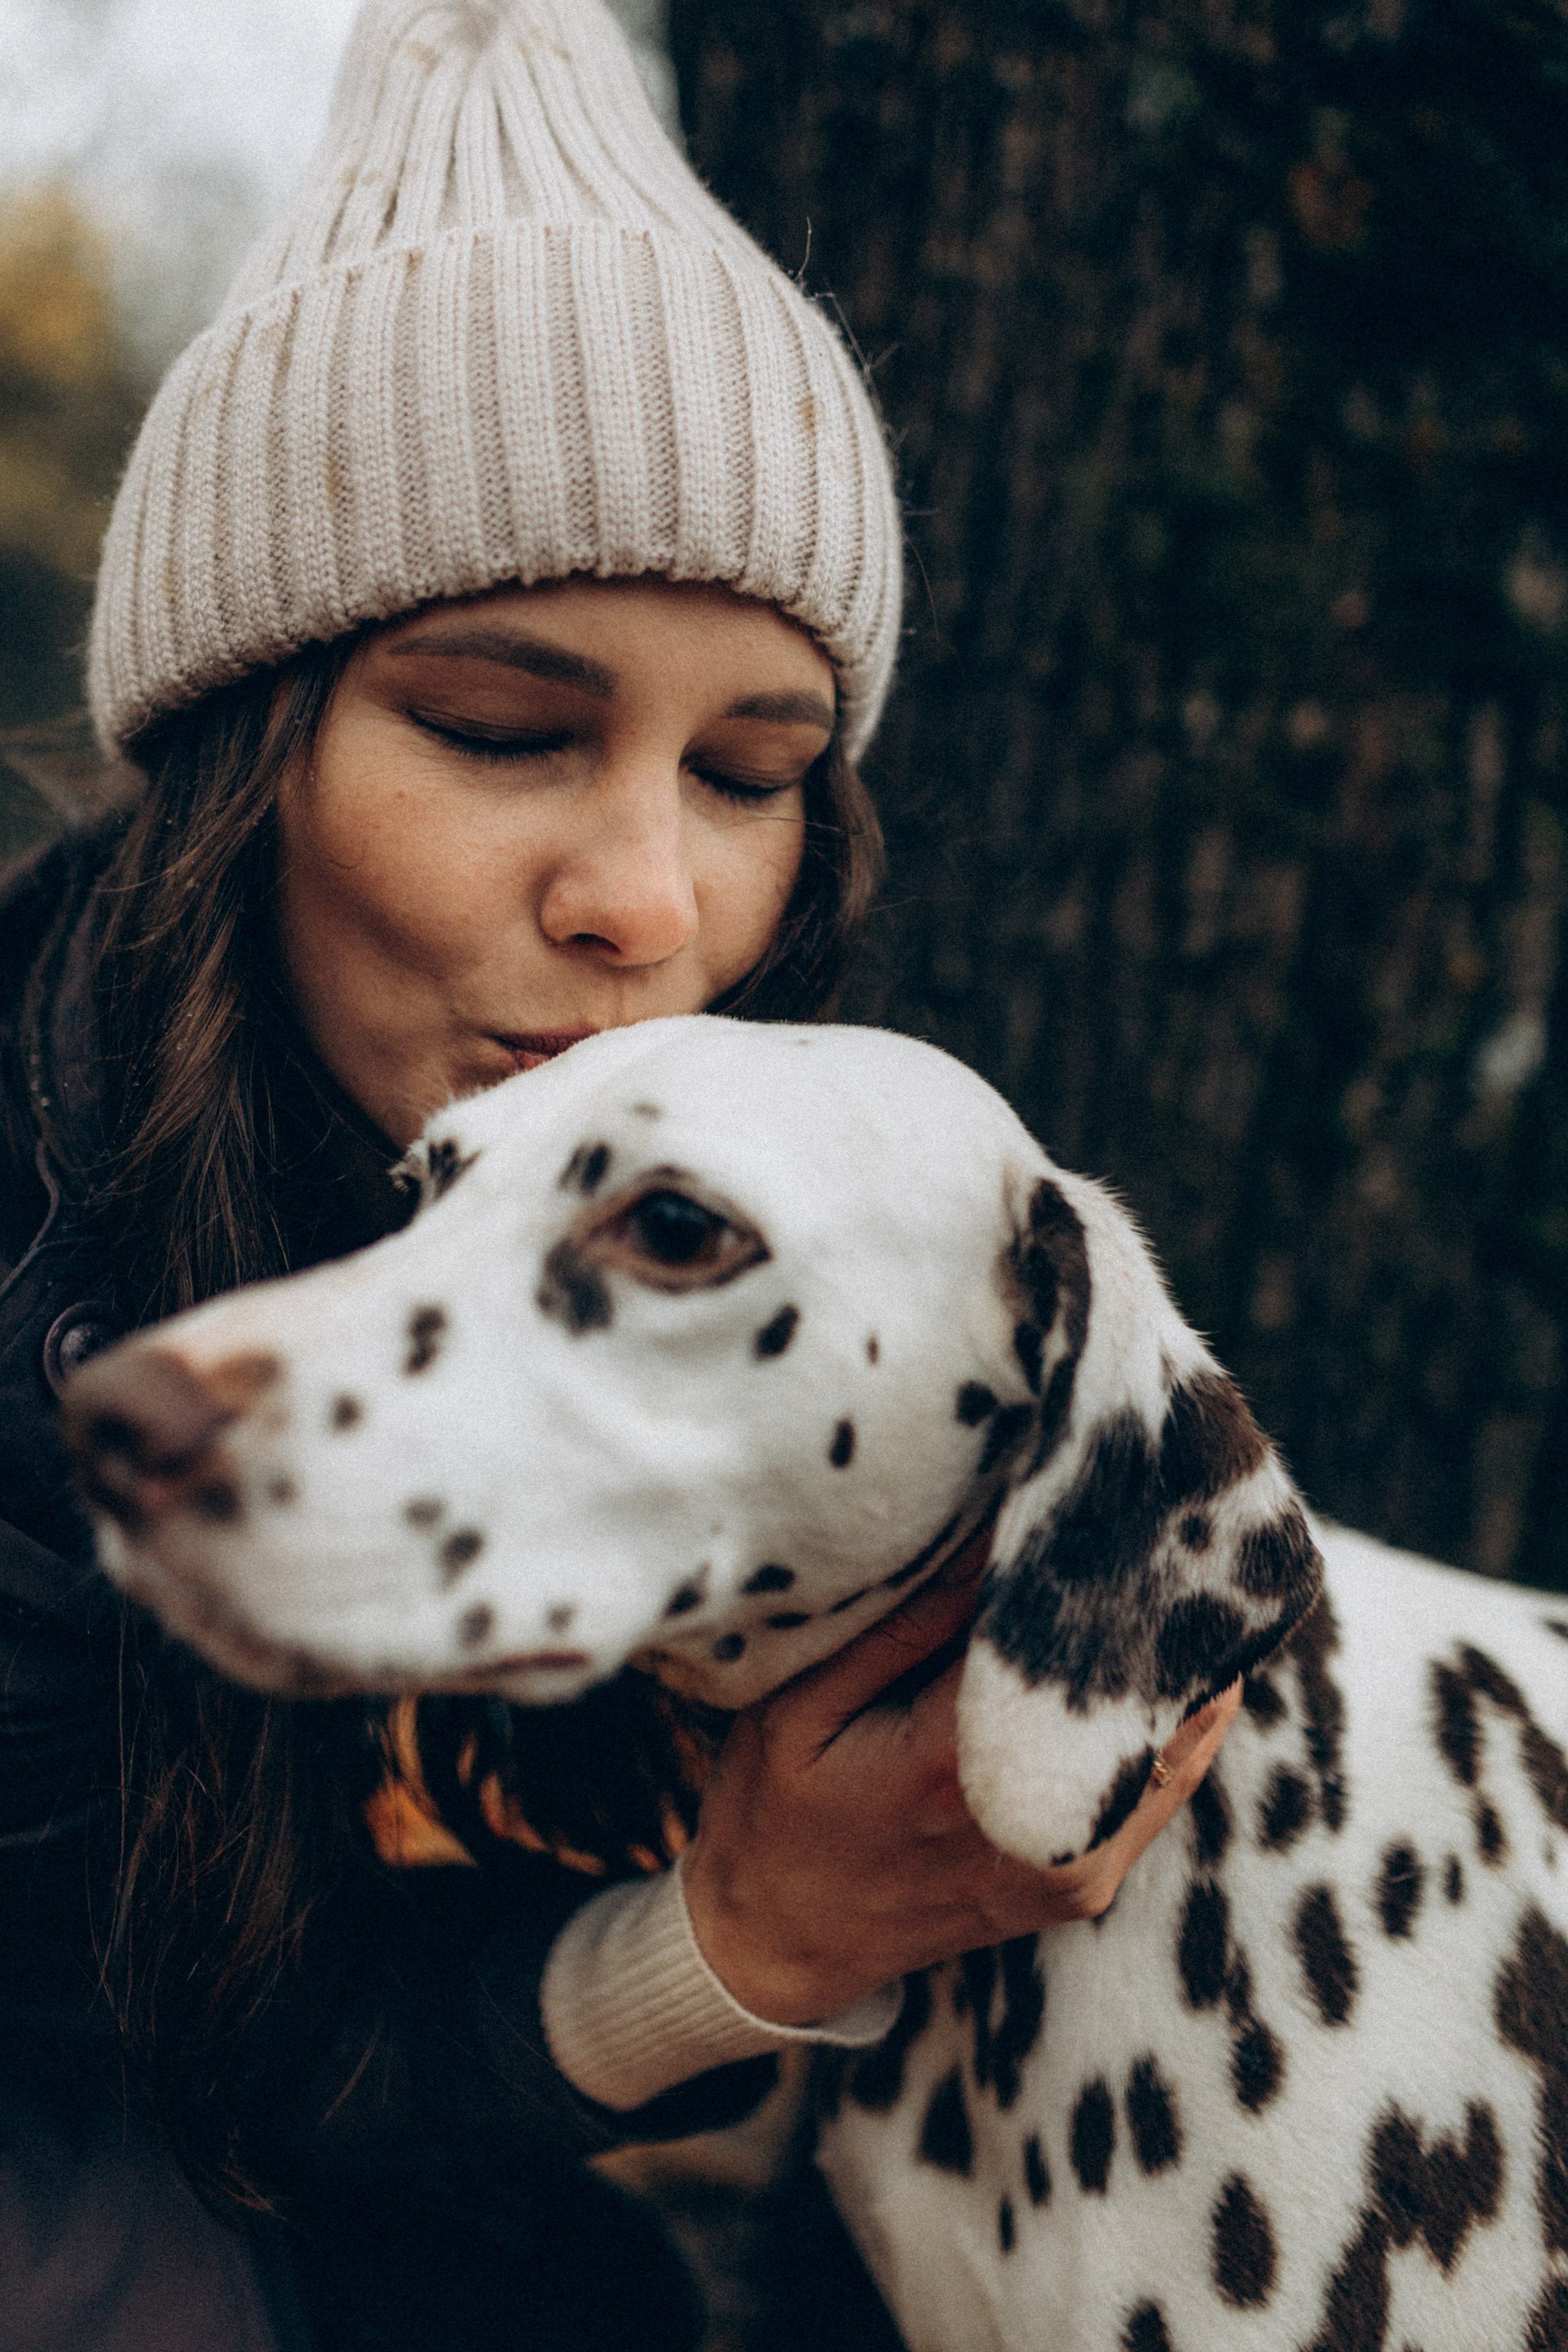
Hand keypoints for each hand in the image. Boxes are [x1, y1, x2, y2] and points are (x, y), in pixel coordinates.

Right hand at [680, 1534, 1241, 2025]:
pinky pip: (1163, 1782)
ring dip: (1178, 1655)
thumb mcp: (801, 1702)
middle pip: (1146, 1693)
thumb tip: (995, 1534)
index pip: (1070, 1649)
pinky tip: (1154, 1652)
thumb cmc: (774, 1807)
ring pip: (1178, 1738)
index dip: (1103, 1569)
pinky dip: (1170, 1714)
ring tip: (1165, 1568)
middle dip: (1158, 1603)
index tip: (1115, 1493)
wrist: (781, 1944)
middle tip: (1162, 1514)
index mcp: (952, 1772)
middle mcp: (1033, 1831)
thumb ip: (904, 1623)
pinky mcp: (1086, 1884)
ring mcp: (1073, 1869)